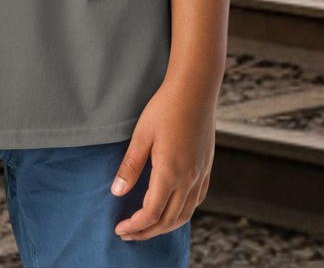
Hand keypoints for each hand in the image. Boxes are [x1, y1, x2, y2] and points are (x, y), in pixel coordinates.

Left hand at [110, 78, 214, 240]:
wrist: (195, 88)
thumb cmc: (165, 107)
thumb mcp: (142, 135)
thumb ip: (130, 166)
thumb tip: (116, 192)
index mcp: (170, 172)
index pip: (151, 213)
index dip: (135, 226)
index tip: (120, 228)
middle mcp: (189, 178)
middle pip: (168, 220)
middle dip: (147, 232)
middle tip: (128, 234)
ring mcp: (200, 173)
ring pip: (185, 214)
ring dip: (165, 226)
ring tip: (147, 227)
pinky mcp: (206, 166)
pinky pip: (197, 200)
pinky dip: (183, 212)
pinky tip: (172, 208)